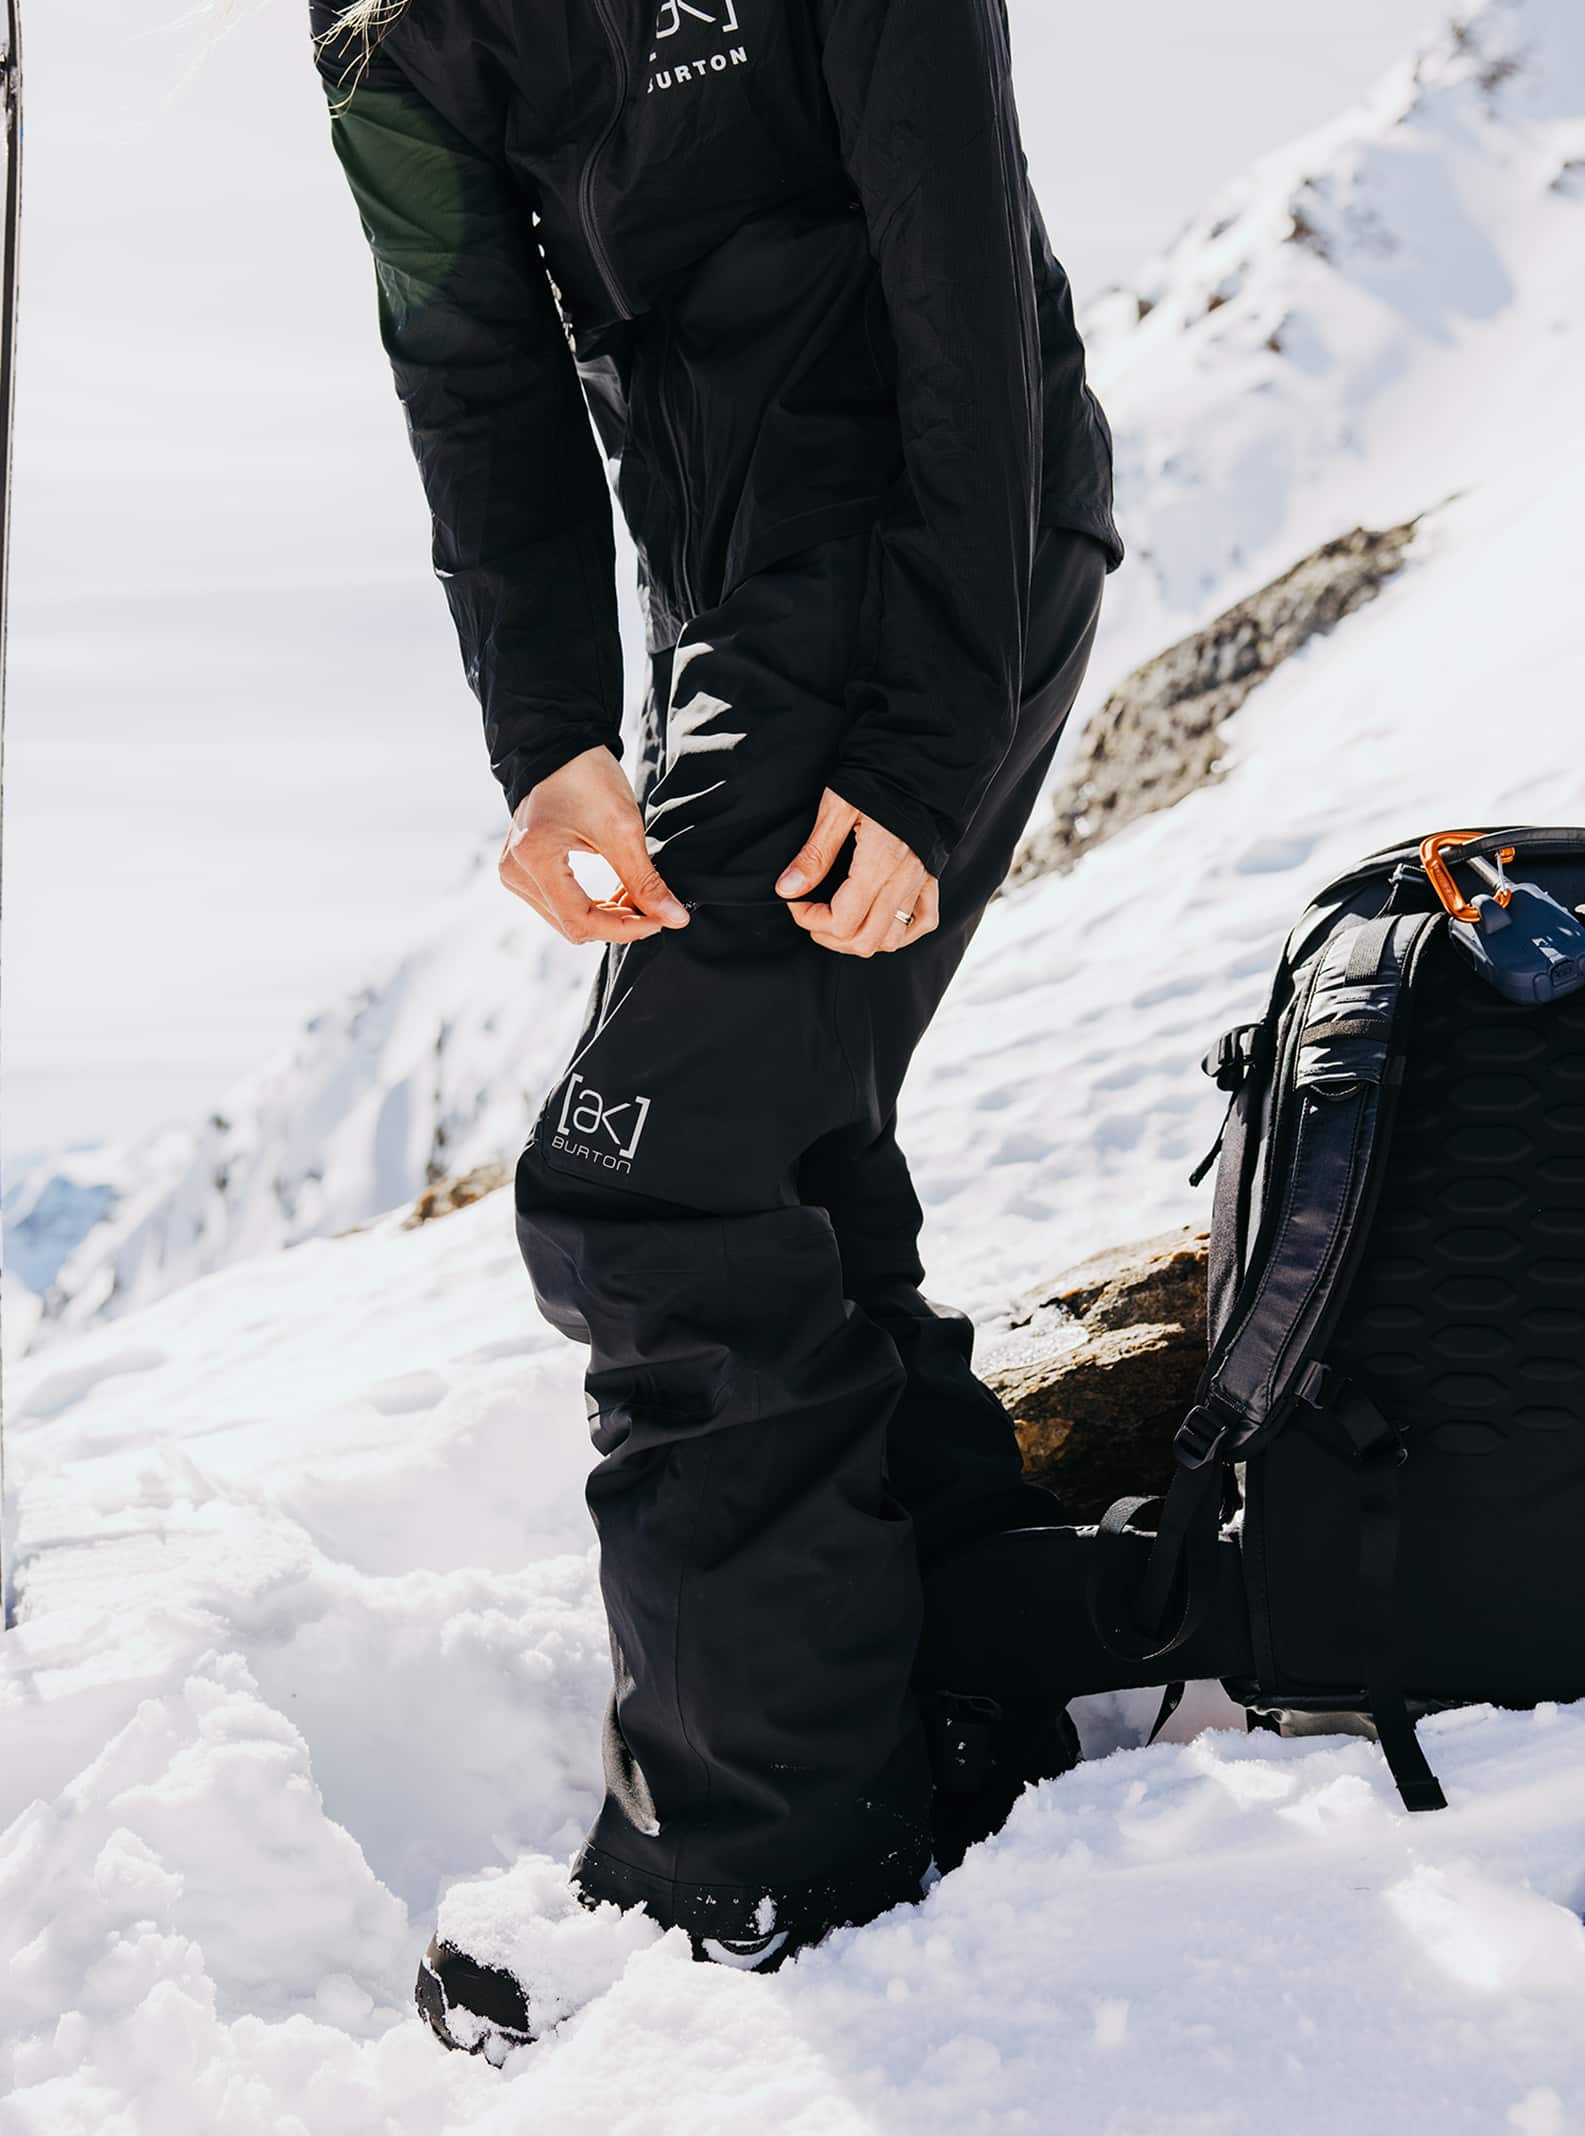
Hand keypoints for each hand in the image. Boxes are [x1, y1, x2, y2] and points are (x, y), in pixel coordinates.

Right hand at [499, 746, 690, 943]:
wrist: (561, 748)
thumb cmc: (586, 776)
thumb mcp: (623, 829)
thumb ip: (646, 881)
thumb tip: (674, 919)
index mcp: (534, 859)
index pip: (580, 921)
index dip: (624, 929)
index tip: (659, 920)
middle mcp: (515, 871)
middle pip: (572, 926)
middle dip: (617, 924)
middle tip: (654, 908)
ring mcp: (513, 872)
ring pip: (566, 920)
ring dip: (606, 916)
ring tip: (637, 897)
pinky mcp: (521, 870)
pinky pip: (559, 905)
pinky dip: (592, 905)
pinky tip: (618, 893)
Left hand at [776, 788, 939, 956]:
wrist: (917, 763)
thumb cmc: (877, 779)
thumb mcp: (837, 808)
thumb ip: (814, 854)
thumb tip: (788, 889)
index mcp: (878, 864)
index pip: (842, 922)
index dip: (810, 920)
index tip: (796, 902)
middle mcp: (902, 880)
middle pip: (866, 941)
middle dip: (830, 936)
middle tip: (812, 915)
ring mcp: (919, 882)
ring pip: (893, 939)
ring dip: (861, 939)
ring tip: (840, 920)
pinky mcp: (929, 877)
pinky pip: (924, 922)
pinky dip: (901, 932)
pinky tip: (879, 921)